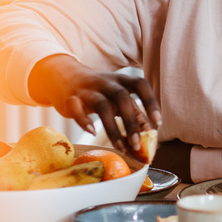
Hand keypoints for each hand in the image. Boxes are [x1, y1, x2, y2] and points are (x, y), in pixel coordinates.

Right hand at [28, 54, 161, 155]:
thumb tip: (150, 132)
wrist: (64, 75)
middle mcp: (106, 82)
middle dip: (131, 122)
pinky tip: (92, 133)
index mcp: (121, 79)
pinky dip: (84, 121)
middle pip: (122, 97)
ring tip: (121, 147)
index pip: (140, 85)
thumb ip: (133, 110)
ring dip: (113, 128)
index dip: (151, 102)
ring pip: (102, 106)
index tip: (157, 123)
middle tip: (137, 144)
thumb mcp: (117, 95)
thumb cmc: (99, 90)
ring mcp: (87, 90)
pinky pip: (76, 108)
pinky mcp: (70, 99)